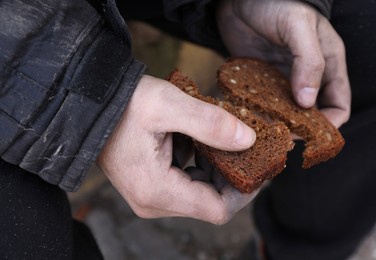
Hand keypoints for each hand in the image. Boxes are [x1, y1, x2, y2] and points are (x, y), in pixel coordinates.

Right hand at [97, 75, 257, 223]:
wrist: (91, 104)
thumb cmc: (123, 104)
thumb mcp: (168, 105)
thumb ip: (210, 123)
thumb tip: (248, 140)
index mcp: (158, 190)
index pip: (218, 209)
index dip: (245, 190)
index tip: (259, 163)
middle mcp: (153, 201)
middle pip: (210, 200)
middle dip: (232, 172)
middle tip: (245, 142)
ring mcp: (150, 194)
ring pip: (200, 190)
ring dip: (216, 164)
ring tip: (221, 135)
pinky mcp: (150, 183)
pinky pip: (186, 180)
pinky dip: (200, 161)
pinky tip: (198, 137)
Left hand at [217, 0, 350, 127]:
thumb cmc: (276, 3)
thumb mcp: (298, 27)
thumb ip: (309, 61)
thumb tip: (308, 101)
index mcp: (328, 65)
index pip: (338, 105)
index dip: (327, 125)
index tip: (308, 136)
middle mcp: (307, 77)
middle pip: (310, 115)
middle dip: (300, 129)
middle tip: (281, 137)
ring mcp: (283, 80)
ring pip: (286, 112)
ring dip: (277, 124)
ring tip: (262, 131)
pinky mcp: (261, 80)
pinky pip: (263, 103)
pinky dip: (258, 113)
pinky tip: (249, 118)